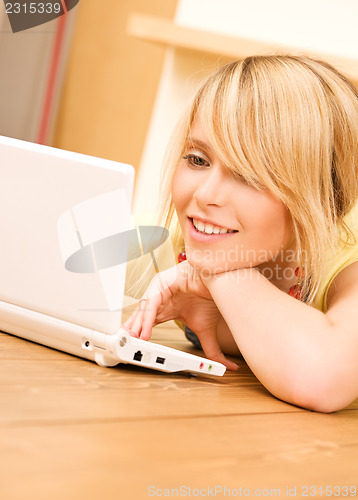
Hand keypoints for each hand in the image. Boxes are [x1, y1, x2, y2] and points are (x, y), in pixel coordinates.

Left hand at [122, 260, 238, 370]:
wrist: (219, 280)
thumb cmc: (210, 297)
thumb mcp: (206, 330)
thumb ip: (211, 351)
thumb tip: (228, 367)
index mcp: (166, 309)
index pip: (146, 324)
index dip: (138, 336)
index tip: (132, 349)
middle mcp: (160, 299)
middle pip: (140, 317)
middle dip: (132, 332)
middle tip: (124, 347)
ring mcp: (158, 290)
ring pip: (143, 311)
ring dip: (137, 328)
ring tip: (133, 343)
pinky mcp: (160, 283)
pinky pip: (150, 303)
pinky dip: (147, 319)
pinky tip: (145, 332)